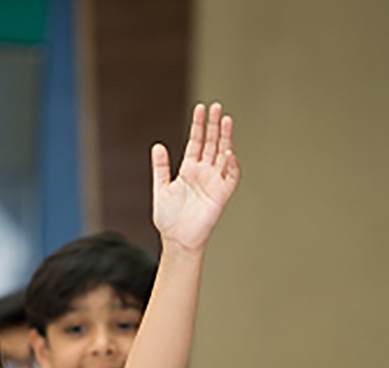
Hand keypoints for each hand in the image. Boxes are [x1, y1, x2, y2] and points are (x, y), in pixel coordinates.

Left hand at [152, 102, 241, 251]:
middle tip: (216, 107)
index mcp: (188, 169)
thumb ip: (160, 167)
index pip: (196, 142)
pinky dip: (231, 165)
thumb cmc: (168, 218)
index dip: (198, 125)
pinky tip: (228, 152)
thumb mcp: (161, 188)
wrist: (177, 239)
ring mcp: (214, 182)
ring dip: (225, 138)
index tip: (200, 108)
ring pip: (223, 155)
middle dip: (214, 125)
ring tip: (226, 120)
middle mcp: (203, 172)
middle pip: (212, 143)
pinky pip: (230, 177)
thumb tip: (157, 145)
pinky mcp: (221, 195)